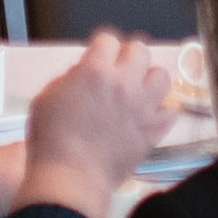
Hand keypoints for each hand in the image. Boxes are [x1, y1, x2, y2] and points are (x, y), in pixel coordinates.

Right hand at [12, 31, 173, 217]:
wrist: (71, 178)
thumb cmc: (51, 139)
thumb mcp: (47, 97)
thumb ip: (68, 79)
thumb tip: (82, 75)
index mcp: (95, 70)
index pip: (108, 39)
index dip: (102, 48)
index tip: (99, 58)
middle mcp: (123, 83)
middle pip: (140, 49)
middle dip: (129, 57)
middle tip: (120, 72)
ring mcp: (142, 107)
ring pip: (162, 76)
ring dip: (149, 81)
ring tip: (138, 92)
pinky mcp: (152, 132)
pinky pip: (170, 112)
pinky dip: (161, 113)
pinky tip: (148, 118)